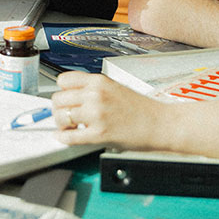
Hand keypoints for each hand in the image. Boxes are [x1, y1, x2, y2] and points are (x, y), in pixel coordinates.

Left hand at [49, 72, 175, 149]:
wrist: (161, 124)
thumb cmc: (142, 109)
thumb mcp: (115, 88)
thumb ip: (94, 90)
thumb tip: (73, 96)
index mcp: (99, 81)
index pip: (64, 80)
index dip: (62, 91)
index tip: (65, 98)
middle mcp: (95, 95)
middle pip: (58, 99)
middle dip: (59, 109)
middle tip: (66, 116)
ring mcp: (96, 114)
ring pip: (60, 117)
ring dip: (62, 124)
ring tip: (71, 127)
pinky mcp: (99, 134)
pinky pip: (69, 136)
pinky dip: (63, 138)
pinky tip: (66, 137)